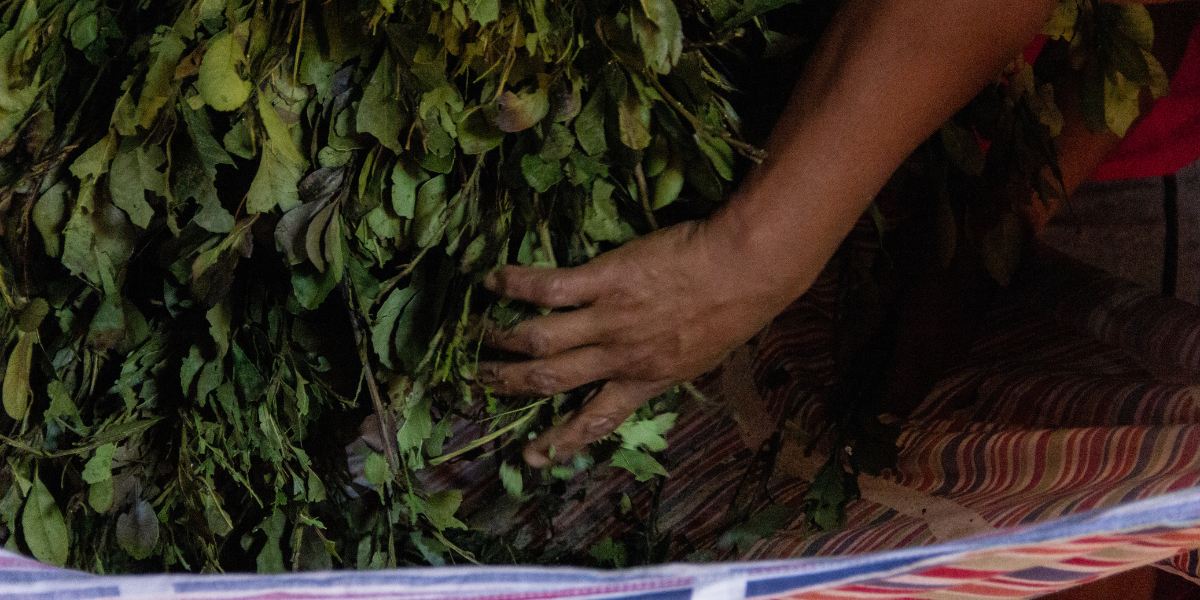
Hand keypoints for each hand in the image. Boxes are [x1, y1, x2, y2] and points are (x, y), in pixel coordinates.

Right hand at [478, 214, 799, 466]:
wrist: (744, 270)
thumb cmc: (735, 309)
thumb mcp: (703, 354)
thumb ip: (668, 363)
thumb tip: (654, 363)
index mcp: (646, 380)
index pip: (596, 420)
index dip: (561, 441)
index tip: (532, 458)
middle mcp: (620, 358)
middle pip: (551, 380)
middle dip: (510, 383)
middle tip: (480, 379)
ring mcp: (609, 320)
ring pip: (539, 339)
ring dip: (502, 338)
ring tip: (477, 333)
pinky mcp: (603, 282)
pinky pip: (548, 288)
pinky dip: (514, 284)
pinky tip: (491, 279)